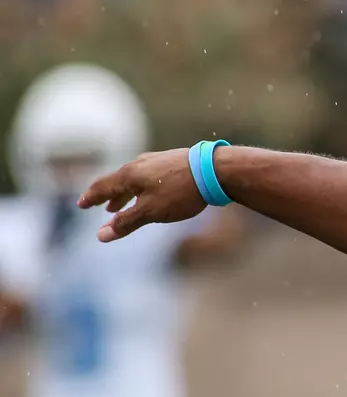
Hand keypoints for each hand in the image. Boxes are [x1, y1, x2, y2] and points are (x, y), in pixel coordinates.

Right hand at [78, 149, 207, 241]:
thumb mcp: (150, 211)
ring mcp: (157, 161)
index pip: (102, 187)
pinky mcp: (173, 162)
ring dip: (123, 193)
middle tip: (98, 206)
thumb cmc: (181, 192)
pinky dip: (140, 188)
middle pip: (116, 181)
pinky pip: (148, 176)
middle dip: (106, 196)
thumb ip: (126, 223)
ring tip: (118, 205)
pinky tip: (148, 193)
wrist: (216, 169)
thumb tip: (100, 236)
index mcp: (129, 175)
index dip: (90, 197)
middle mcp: (140, 164)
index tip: (81, 204)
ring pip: (134, 179)